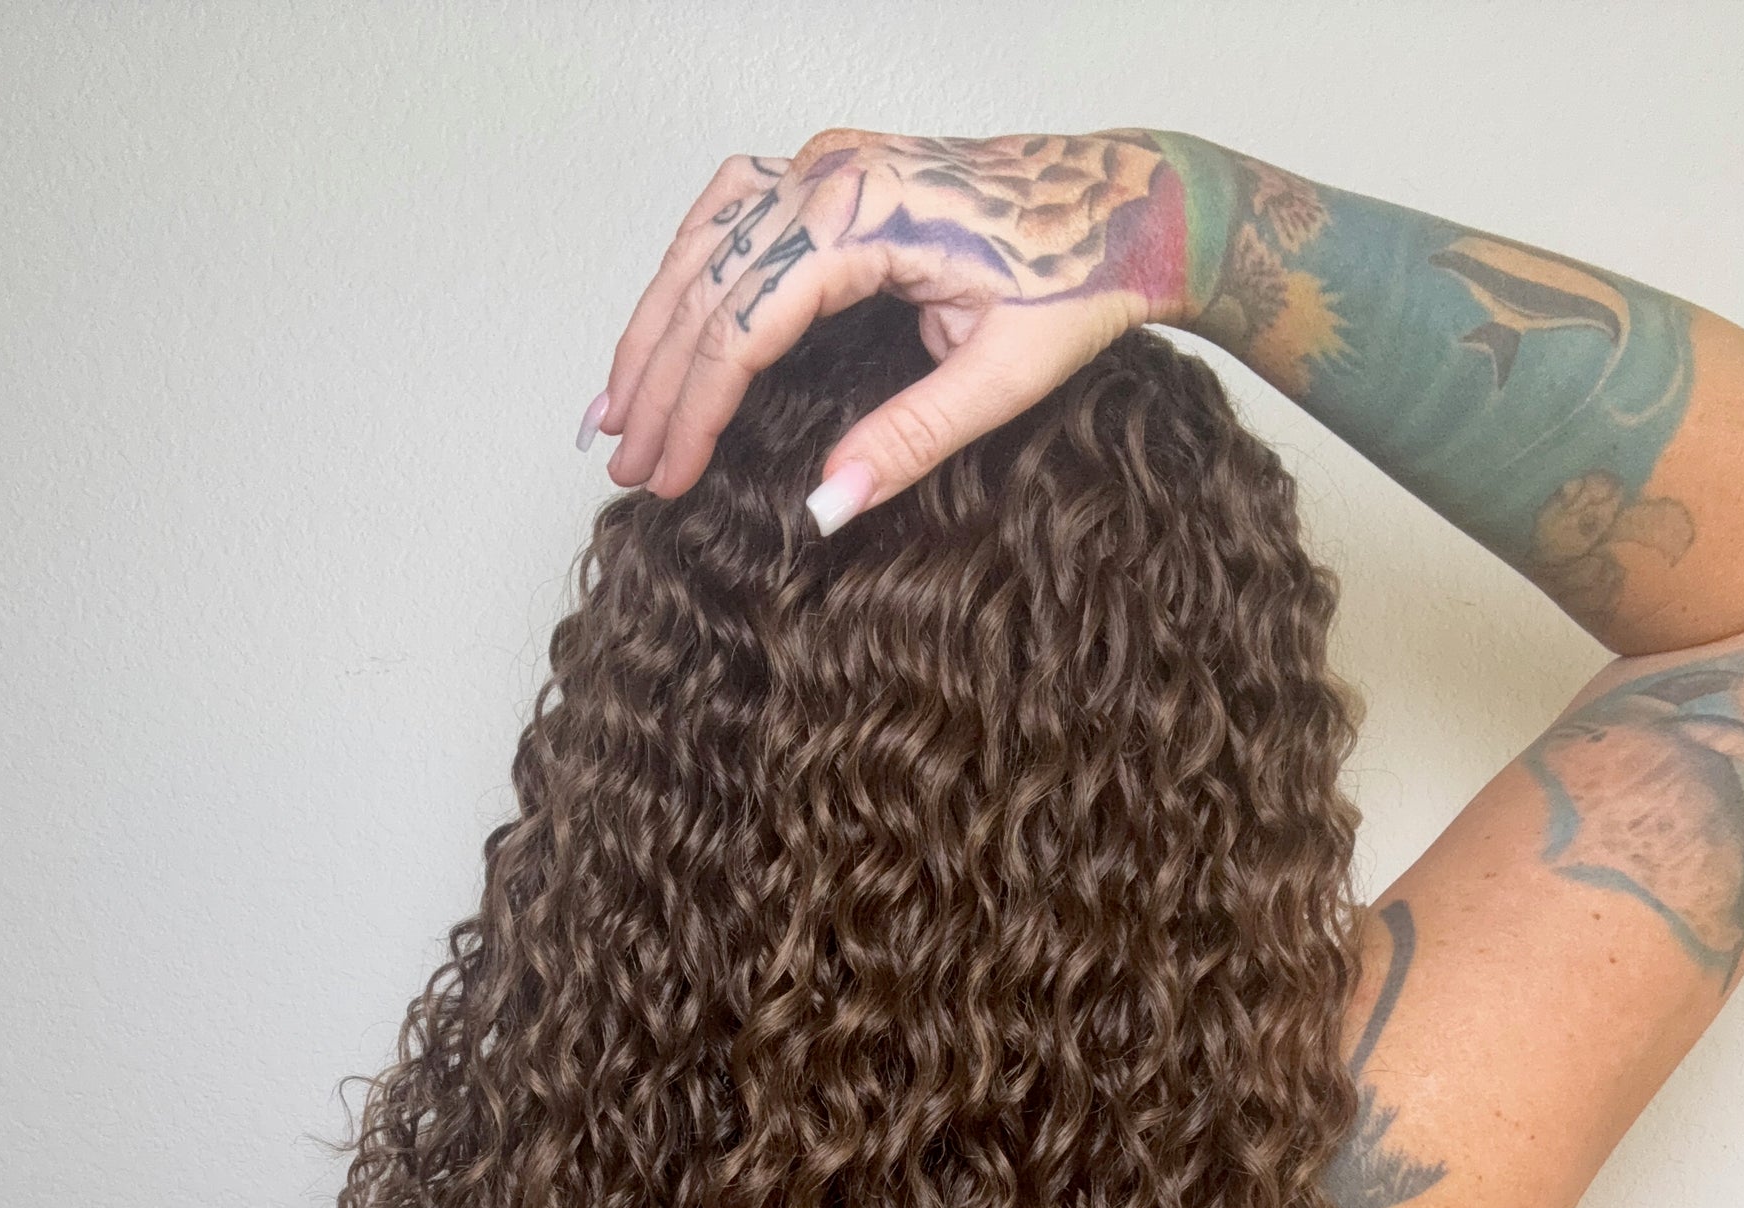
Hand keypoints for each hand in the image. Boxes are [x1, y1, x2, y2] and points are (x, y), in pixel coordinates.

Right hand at [585, 127, 1193, 529]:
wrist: (1130, 204)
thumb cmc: (1077, 280)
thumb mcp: (1002, 379)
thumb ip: (907, 440)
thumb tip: (820, 508)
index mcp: (865, 218)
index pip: (743, 324)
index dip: (694, 410)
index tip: (666, 479)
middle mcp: (830, 174)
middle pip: (705, 287)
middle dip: (656, 383)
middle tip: (622, 466)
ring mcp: (827, 164)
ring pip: (702, 248)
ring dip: (651, 331)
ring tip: (613, 414)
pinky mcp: (835, 174)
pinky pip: (730, 219)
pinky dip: (686, 278)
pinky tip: (661, 329)